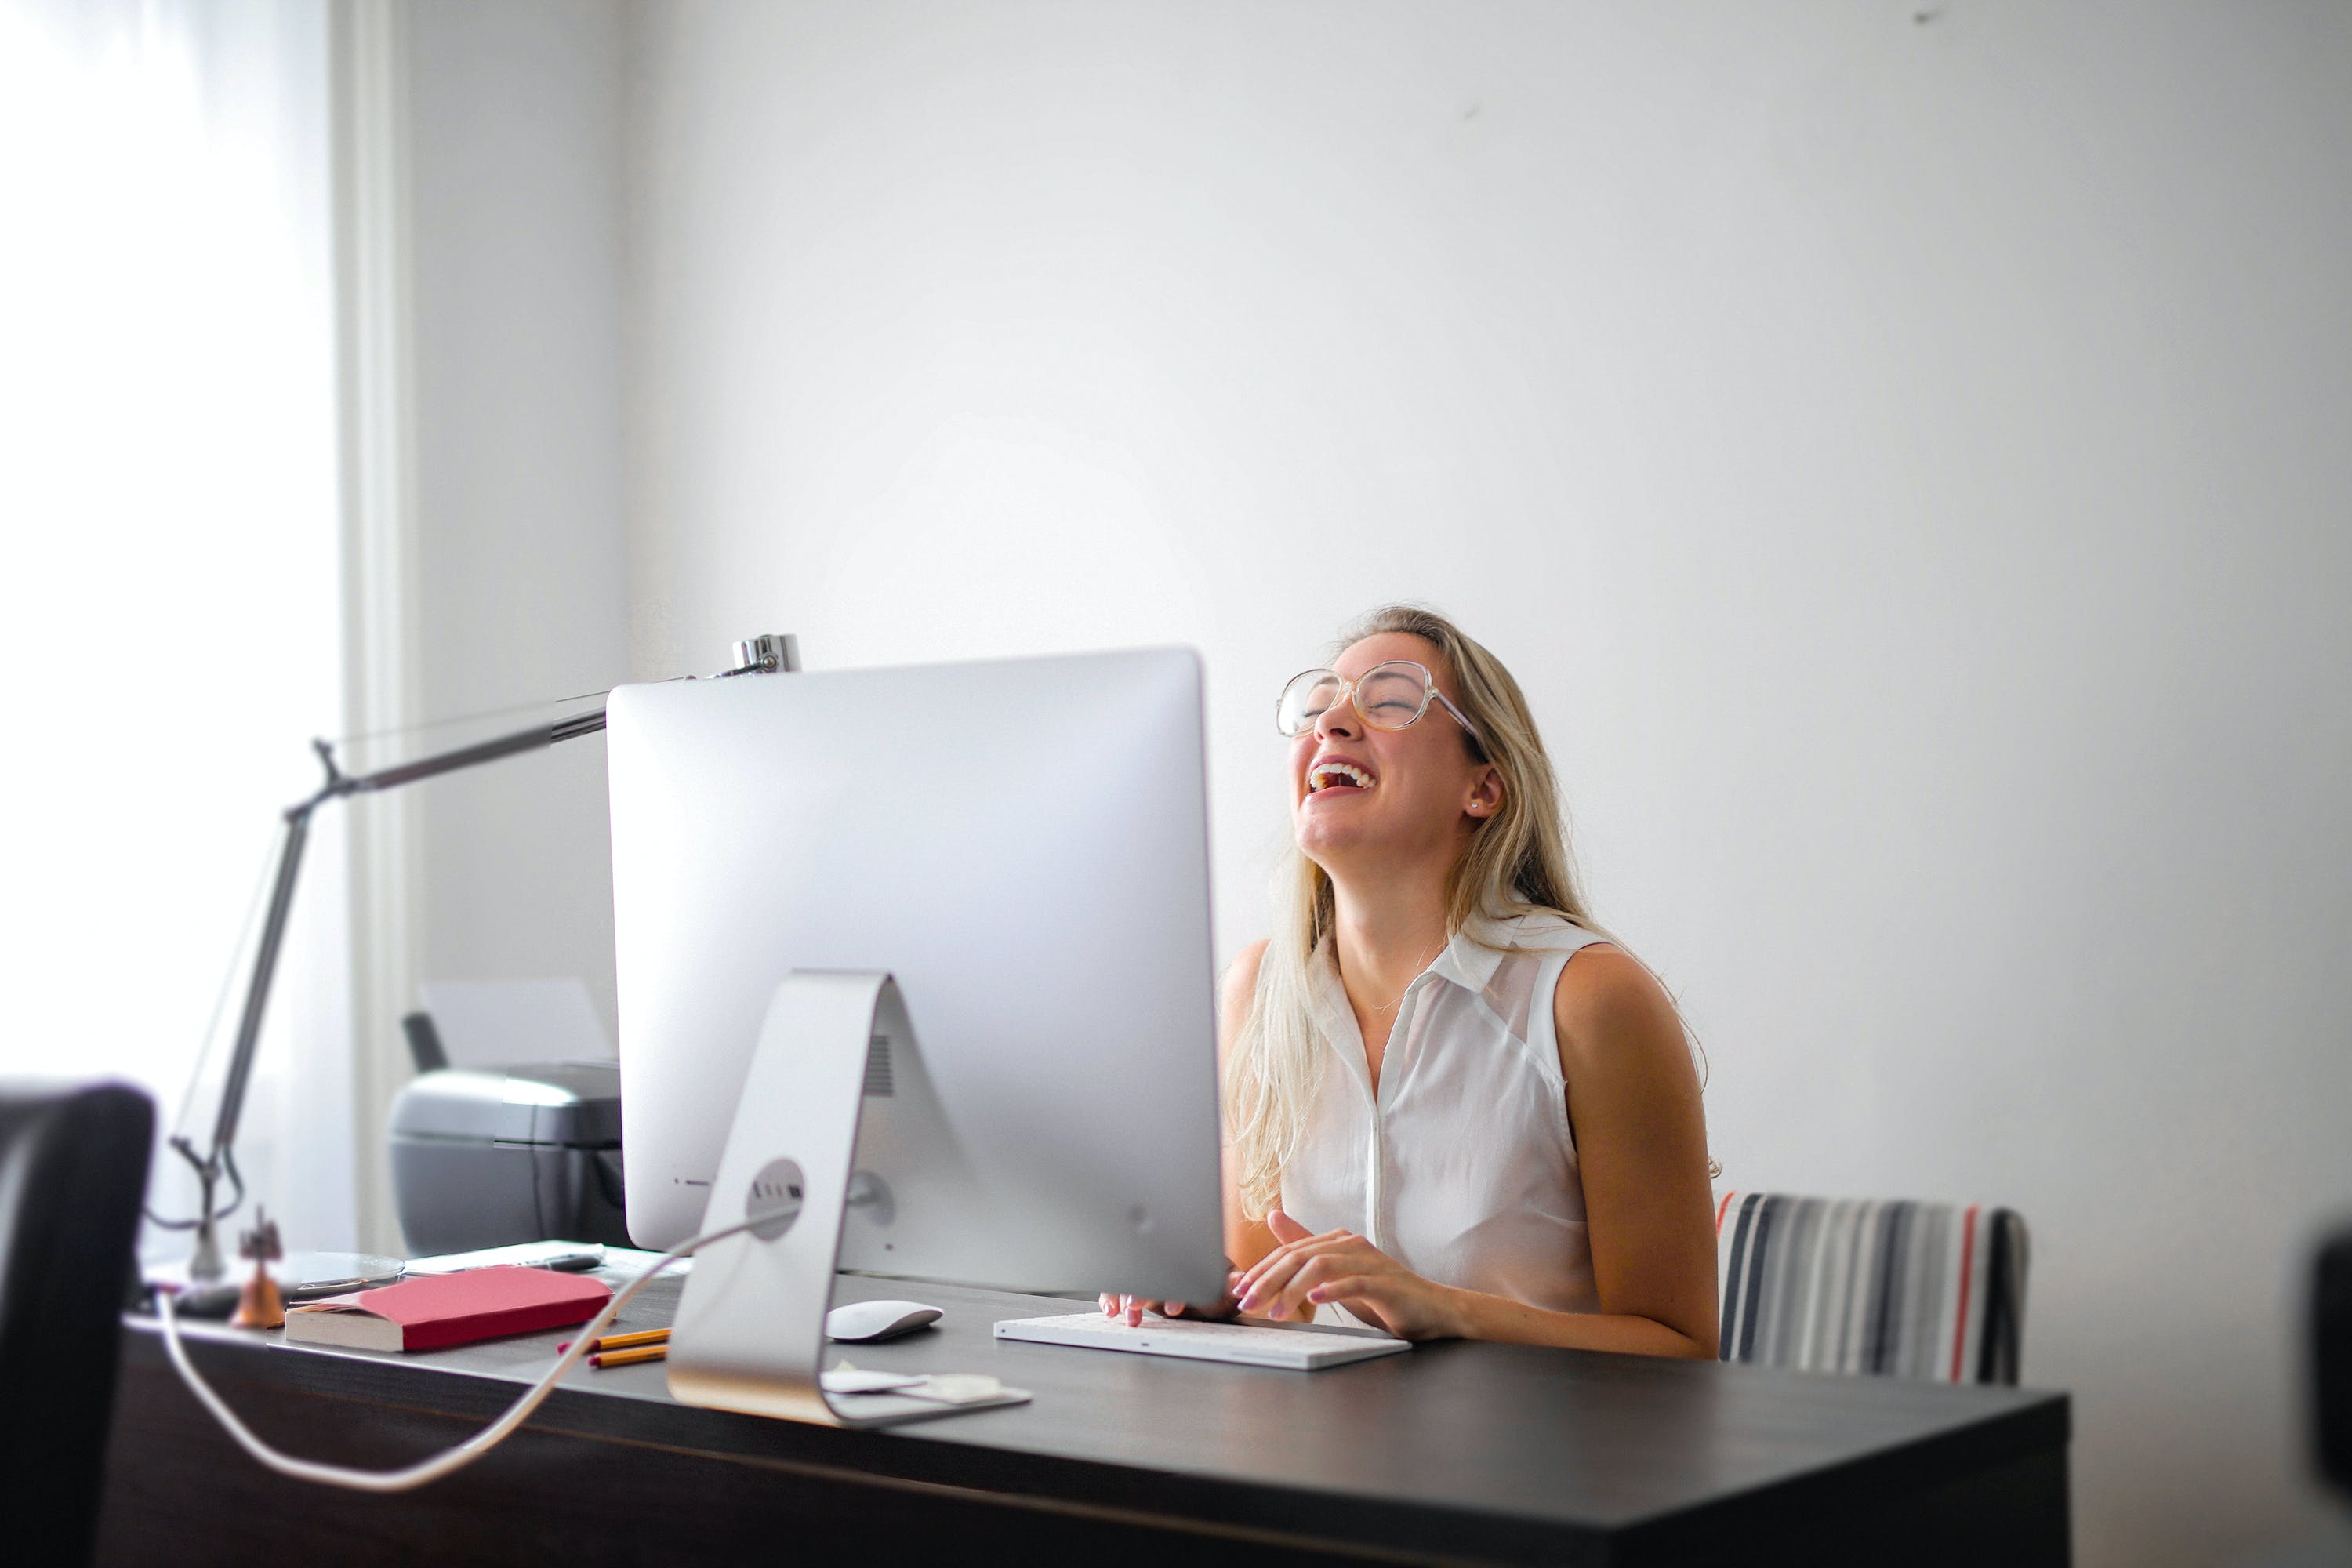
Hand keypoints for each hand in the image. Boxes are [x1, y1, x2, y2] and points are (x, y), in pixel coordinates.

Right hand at [1098, 1271, 1242, 1328]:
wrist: (1207, 1293)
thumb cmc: (1217, 1287)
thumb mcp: (1227, 1288)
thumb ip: (1232, 1285)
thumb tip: (1238, 1282)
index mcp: (1186, 1258)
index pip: (1177, 1268)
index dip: (1174, 1287)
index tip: (1174, 1307)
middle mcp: (1164, 1264)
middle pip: (1147, 1272)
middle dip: (1140, 1289)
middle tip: (1135, 1304)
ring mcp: (1148, 1274)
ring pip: (1129, 1279)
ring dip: (1122, 1295)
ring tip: (1124, 1314)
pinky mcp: (1136, 1285)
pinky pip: (1117, 1286)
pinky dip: (1111, 1297)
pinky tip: (1111, 1310)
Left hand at [1231, 1209, 1466, 1339]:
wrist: (1433, 1311)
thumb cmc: (1383, 1297)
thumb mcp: (1337, 1277)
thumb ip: (1307, 1252)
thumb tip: (1273, 1217)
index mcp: (1338, 1241)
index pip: (1289, 1251)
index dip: (1261, 1270)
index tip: (1238, 1290)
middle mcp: (1352, 1244)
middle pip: (1300, 1256)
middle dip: (1268, 1280)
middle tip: (1247, 1303)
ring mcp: (1370, 1262)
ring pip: (1321, 1267)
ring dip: (1292, 1290)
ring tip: (1275, 1313)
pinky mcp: (1385, 1283)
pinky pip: (1354, 1283)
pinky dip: (1332, 1290)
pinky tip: (1314, 1299)